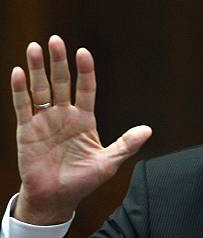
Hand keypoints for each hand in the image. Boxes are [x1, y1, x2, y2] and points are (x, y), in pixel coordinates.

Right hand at [11, 35, 151, 224]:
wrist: (57, 197)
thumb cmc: (83, 180)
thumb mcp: (109, 162)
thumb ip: (126, 144)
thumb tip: (148, 130)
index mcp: (85, 120)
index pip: (86, 89)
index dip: (85, 71)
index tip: (83, 53)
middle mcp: (64, 115)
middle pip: (61, 83)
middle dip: (59, 62)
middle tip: (55, 40)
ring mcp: (44, 121)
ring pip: (40, 89)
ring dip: (36, 69)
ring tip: (34, 47)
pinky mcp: (27, 130)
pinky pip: (23, 106)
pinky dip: (20, 89)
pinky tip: (19, 72)